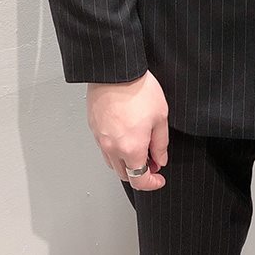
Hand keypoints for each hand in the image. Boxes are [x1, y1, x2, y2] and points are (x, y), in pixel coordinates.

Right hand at [87, 70, 169, 190]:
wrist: (116, 71)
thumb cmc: (138, 89)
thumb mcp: (160, 116)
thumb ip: (161, 143)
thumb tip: (160, 159)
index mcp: (131, 149)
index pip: (140, 180)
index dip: (152, 183)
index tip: (159, 178)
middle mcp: (112, 148)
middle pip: (125, 175)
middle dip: (140, 173)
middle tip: (152, 161)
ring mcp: (100, 139)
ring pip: (112, 162)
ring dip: (126, 162)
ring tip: (139, 146)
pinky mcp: (94, 128)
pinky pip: (104, 147)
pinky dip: (115, 149)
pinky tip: (125, 135)